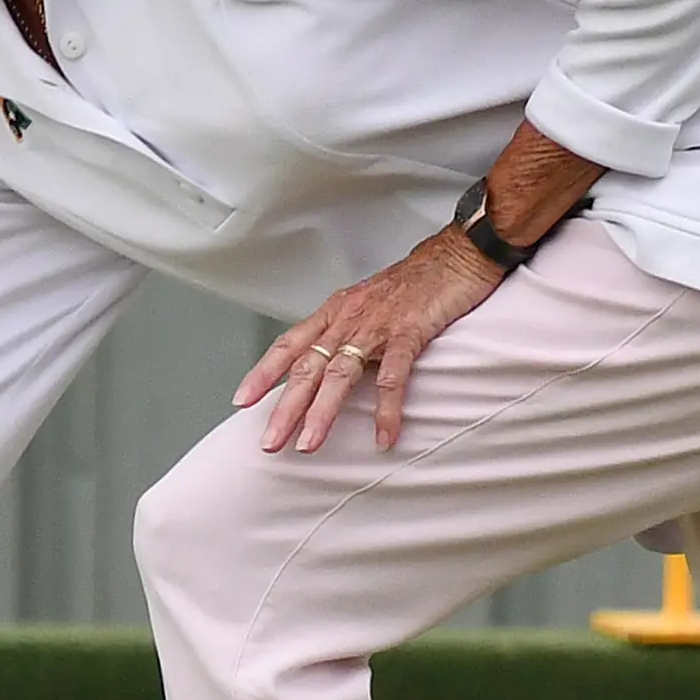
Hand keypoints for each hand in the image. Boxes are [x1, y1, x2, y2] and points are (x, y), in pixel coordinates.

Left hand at [236, 231, 506, 452]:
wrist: (457, 255)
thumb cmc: (416, 283)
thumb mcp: (370, 305)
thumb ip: (349, 333)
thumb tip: (331, 366)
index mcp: (337, 312)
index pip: (290, 344)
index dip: (264, 372)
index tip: (242, 400)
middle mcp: (349, 318)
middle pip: (308, 366)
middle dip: (285, 407)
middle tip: (269, 441)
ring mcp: (377, 325)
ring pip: (340, 374)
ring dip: (322, 412)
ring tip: (309, 445)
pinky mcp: (409, 332)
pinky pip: (393, 376)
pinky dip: (387, 410)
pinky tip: (384, 437)